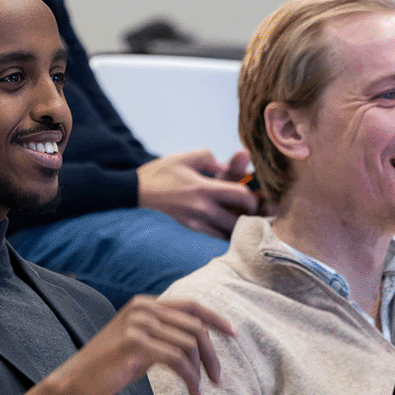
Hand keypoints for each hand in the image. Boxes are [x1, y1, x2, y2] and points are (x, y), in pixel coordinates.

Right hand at [19, 296, 233, 394]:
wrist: (75, 382)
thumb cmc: (110, 366)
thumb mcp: (139, 341)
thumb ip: (163, 333)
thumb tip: (199, 339)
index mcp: (145, 304)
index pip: (191, 306)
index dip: (216, 319)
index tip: (233, 334)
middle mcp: (143, 310)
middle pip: (195, 327)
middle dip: (212, 355)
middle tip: (218, 379)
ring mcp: (138, 326)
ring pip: (189, 345)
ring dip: (201, 372)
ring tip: (202, 392)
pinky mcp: (136, 346)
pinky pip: (178, 361)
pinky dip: (191, 380)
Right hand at [137, 149, 258, 238]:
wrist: (140, 190)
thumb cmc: (164, 171)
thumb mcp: (188, 157)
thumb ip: (212, 159)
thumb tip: (228, 166)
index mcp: (204, 189)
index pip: (241, 196)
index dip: (253, 197)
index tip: (254, 195)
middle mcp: (202, 209)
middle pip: (239, 222)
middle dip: (251, 218)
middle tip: (253, 212)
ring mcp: (197, 222)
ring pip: (229, 234)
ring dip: (240, 227)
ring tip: (244, 218)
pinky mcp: (192, 228)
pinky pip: (216, 237)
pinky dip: (227, 232)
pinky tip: (229, 223)